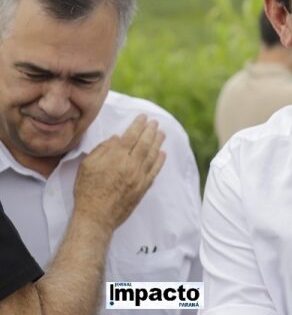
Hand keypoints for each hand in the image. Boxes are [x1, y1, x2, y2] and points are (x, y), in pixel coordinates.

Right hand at [73, 114, 165, 229]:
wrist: (96, 217)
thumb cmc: (87, 190)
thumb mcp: (87, 165)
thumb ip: (102, 149)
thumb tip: (116, 138)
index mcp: (116, 157)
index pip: (131, 136)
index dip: (138, 125)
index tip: (143, 117)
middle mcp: (131, 165)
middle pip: (145, 143)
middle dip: (151, 131)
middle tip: (155, 122)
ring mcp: (139, 177)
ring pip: (152, 155)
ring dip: (158, 143)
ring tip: (162, 134)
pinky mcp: (143, 187)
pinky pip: (155, 171)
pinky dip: (160, 161)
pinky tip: (162, 154)